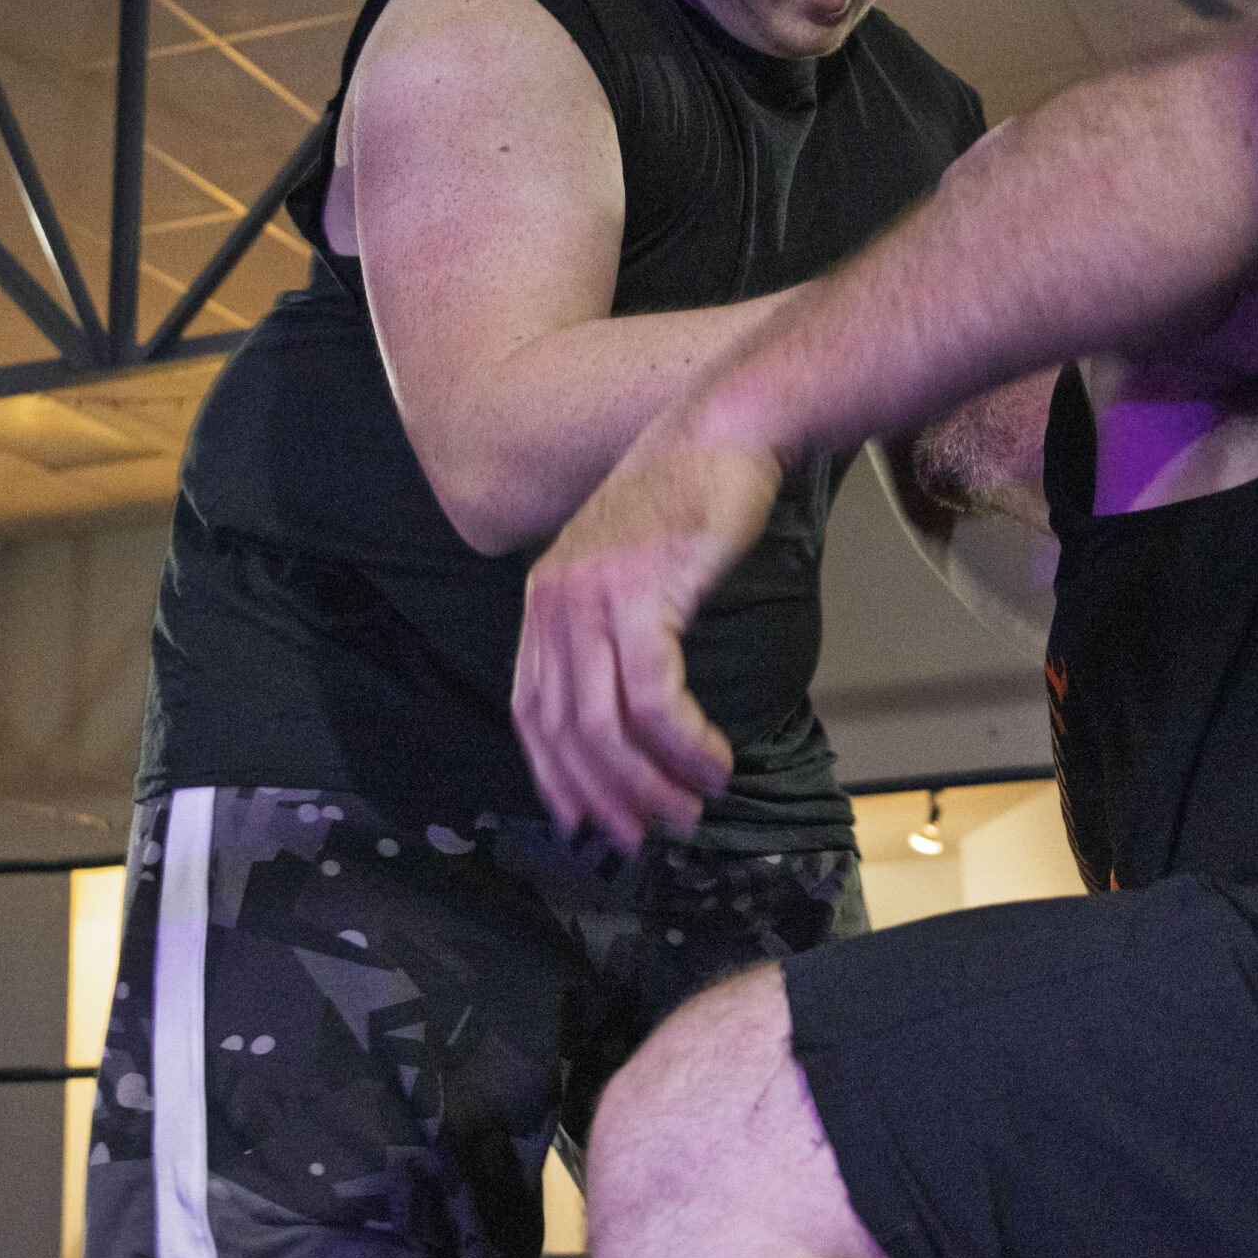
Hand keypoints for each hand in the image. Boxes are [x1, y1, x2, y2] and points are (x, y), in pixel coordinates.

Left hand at [513, 424, 780, 849]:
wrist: (726, 427)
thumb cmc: (692, 492)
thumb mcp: (633, 563)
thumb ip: (617, 622)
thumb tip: (635, 700)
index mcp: (545, 599)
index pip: (531, 714)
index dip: (559, 779)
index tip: (595, 821)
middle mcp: (554, 602)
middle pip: (566, 732)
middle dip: (610, 796)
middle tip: (655, 830)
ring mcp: (593, 599)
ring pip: (605, 725)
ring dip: (652, 780)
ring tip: (694, 803)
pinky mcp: (642, 596)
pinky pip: (653, 699)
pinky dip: (683, 744)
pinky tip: (712, 762)